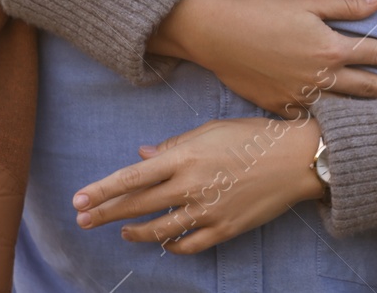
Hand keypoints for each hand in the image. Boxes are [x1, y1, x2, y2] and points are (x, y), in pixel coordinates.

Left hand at [73, 116, 322, 252]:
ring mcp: (207, 210)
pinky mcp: (224, 228)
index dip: (101, 191)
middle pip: (136, 206)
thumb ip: (175, 144)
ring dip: (135, 232)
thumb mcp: (212, 130)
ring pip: (158, 230)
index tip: (78, 201)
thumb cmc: (255, 136)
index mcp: (185, 157)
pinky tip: (165, 242)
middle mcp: (191, 186)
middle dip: (105, 214)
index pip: (131, 178)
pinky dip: (172, 246)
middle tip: (83, 222)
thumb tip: (142, 154)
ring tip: (123, 231)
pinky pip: (188, 245)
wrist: (298, 158)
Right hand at [149, 0, 376, 114]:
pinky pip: (313, 120)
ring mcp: (301, 97)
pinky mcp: (281, 108)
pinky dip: (331, 124)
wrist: (216, 34)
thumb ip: (346, 5)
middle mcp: (321, 77)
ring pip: (345, 109)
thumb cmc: (262, 12)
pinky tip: (344, 130)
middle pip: (369, 89)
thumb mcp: (307, 2)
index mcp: (331, 48)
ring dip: (369, 115)